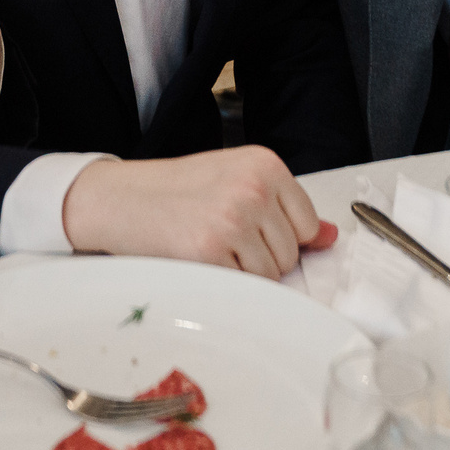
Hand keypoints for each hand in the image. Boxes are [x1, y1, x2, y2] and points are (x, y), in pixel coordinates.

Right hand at [61, 147, 338, 277]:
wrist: (118, 197)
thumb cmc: (173, 190)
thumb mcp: (232, 180)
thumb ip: (282, 207)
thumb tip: (331, 236)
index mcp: (263, 163)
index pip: (308, 222)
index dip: (280, 236)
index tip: (248, 228)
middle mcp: (254, 187)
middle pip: (291, 252)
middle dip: (261, 255)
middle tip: (219, 234)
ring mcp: (234, 218)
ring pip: (271, 274)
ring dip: (243, 271)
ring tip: (209, 244)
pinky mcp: (212, 250)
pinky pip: (244, 286)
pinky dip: (224, 280)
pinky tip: (198, 257)